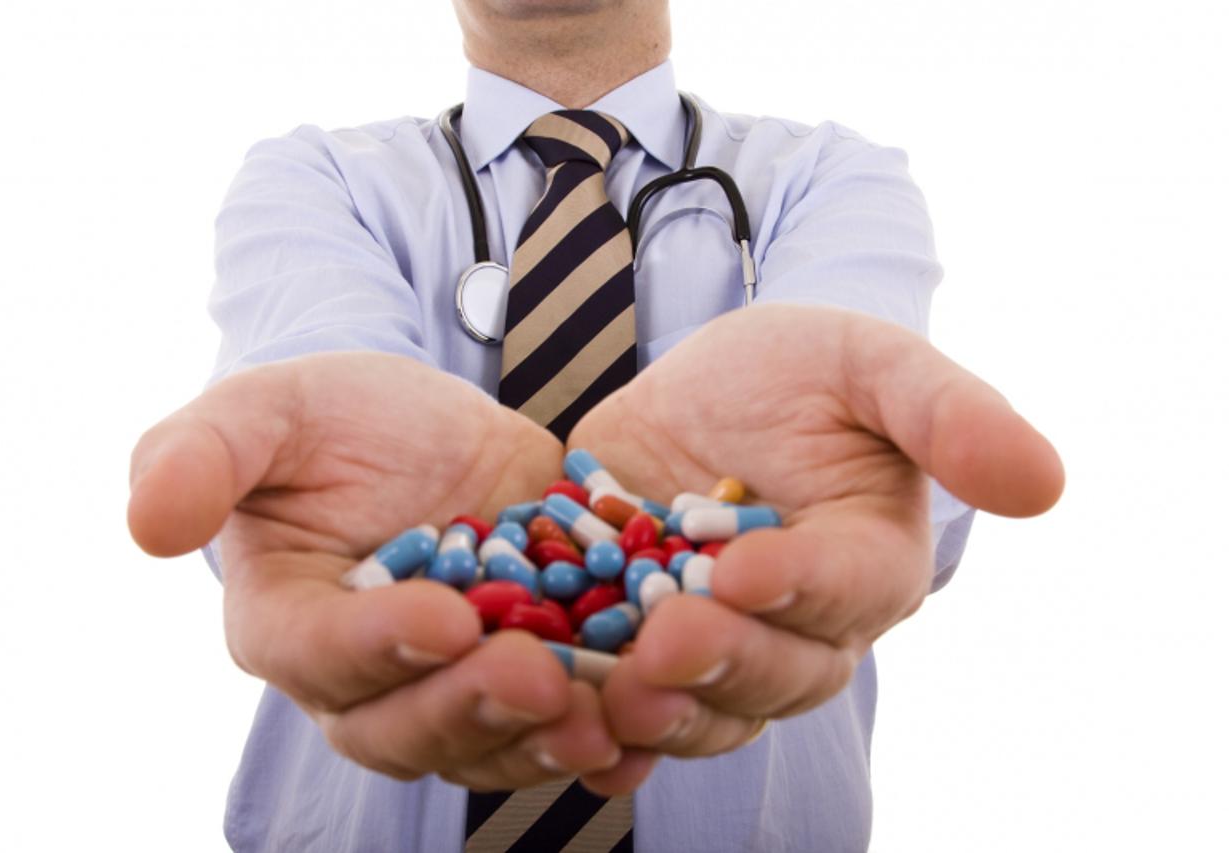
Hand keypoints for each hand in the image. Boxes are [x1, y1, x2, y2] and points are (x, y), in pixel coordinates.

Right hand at [127, 352, 643, 791]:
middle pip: (402, 727)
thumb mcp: (272, 409)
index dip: (376, 646)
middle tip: (537, 677)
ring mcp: (447, 685)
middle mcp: (364, 677)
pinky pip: (552, 725)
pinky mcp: (524, 671)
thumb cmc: (337, 418)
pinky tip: (644, 728)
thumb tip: (145, 523)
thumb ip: (203, 453)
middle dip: (470, 710)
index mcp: (287, 620)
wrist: (434, 430)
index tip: (445, 617)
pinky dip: (598, 732)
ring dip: (540, 741)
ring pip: (483, 743)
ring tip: (603, 721)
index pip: (316, 655)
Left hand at [568, 305, 1064, 756]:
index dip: (800, 585)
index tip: (739, 568)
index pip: (848, 587)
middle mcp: (807, 624)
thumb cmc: (804, 368)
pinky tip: (572, 730)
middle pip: (781, 670)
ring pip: (711, 707)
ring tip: (616, 697)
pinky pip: (637, 703)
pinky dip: (606, 723)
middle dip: (725, 661)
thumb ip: (949, 413)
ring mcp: (726, 643)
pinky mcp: (647, 644)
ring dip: (666, 712)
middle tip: (665, 641)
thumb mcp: (868, 362)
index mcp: (871, 558)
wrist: (702, 390)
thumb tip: (1045, 485)